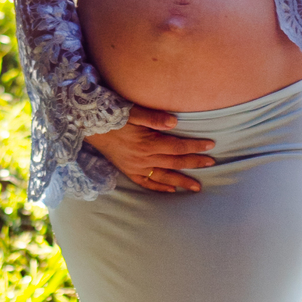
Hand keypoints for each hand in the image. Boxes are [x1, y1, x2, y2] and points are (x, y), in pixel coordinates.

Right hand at [85, 107, 214, 193]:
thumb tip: (175, 122)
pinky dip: (159, 187)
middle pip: (175, 162)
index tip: (211, 145)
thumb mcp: (132, 112)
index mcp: (147, 143)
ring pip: (164, 176)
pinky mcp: (128, 171)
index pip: (178, 147)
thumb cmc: (111, 115)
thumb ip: (153, 117)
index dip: (195, 147)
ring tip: (197, 187)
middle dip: (195, 163)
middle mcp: (143, 158)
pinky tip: (171, 190)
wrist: (89, 126)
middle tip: (212, 164)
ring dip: (181, 181)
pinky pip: (146, 183)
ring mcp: (135, 167)